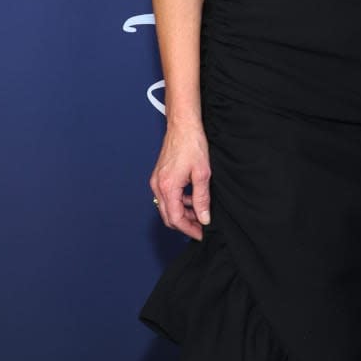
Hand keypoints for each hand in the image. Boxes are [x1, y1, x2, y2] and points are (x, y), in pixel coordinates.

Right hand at [149, 123, 210, 239]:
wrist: (183, 126)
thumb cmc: (192, 145)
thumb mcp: (202, 174)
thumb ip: (202, 199)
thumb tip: (204, 218)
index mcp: (168, 187)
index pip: (176, 218)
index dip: (189, 229)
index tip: (201, 234)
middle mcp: (158, 186)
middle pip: (168, 216)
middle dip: (185, 225)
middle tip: (201, 228)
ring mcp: (157, 181)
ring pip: (167, 208)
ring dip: (182, 214)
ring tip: (199, 214)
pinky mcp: (159, 177)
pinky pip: (166, 197)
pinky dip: (178, 203)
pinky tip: (192, 200)